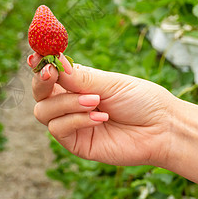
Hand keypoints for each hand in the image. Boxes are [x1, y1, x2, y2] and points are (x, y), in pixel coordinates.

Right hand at [28, 52, 177, 166]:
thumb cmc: (140, 100)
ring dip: (67, 104)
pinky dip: (77, 120)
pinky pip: (59, 129)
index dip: (39, 64)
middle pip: (39, 92)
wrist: (161, 129)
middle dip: (42, 81)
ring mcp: (71, 123)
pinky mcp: (75, 143)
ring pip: (43, 111)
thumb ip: (80, 77)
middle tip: (52, 73)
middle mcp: (69, 102)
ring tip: (95, 102)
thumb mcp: (110, 83)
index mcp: (77, 83)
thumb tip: (53, 62)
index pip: (49, 72)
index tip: (36, 55)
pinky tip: (100, 118)